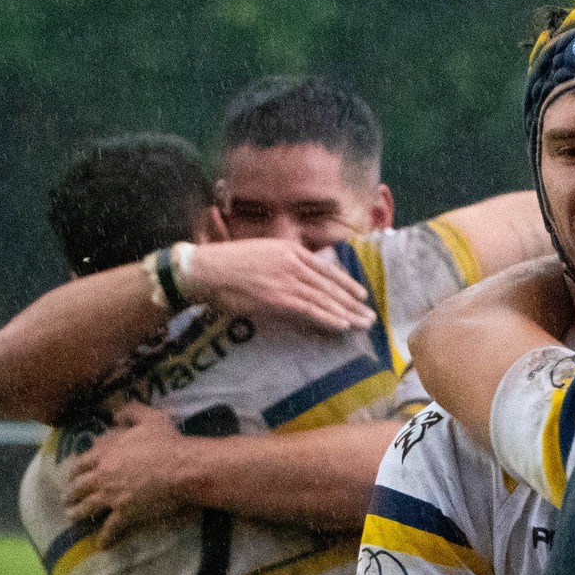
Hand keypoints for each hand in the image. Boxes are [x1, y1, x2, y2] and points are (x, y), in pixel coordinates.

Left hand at [66, 404, 196, 544]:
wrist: (183, 468)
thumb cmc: (167, 443)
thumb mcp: (149, 418)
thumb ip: (129, 412)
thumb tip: (115, 414)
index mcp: (105, 454)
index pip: (81, 463)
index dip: (74, 470)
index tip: (71, 475)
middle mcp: (102, 476)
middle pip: (79, 486)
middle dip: (71, 493)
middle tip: (67, 498)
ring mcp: (111, 496)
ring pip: (87, 507)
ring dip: (77, 513)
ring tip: (73, 518)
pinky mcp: (125, 513)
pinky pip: (110, 528)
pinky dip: (104, 537)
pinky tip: (101, 545)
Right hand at [183, 238, 375, 331]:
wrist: (204, 269)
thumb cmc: (228, 263)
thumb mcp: (263, 252)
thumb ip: (285, 263)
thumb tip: (300, 278)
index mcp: (290, 250)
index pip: (326, 269)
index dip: (346, 283)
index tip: (360, 294)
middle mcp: (293, 262)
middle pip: (330, 285)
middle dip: (352, 302)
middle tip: (369, 315)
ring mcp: (286, 280)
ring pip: (324, 298)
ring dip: (346, 313)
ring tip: (362, 323)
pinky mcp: (278, 297)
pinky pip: (310, 309)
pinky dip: (328, 317)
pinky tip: (342, 325)